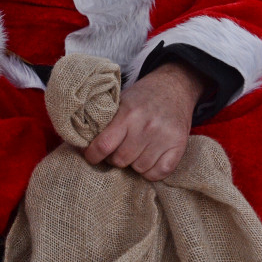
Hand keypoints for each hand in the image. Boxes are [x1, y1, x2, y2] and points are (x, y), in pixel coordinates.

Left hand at [84, 62, 204, 180]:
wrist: (174, 86)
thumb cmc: (142, 96)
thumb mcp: (121, 101)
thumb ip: (107, 122)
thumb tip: (82, 144)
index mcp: (128, 113)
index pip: (104, 145)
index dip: (92, 155)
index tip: (90, 156)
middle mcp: (146, 126)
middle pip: (121, 160)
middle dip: (114, 158)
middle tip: (117, 149)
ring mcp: (164, 138)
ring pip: (139, 169)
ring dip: (134, 164)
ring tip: (135, 149)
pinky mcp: (179, 147)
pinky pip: (157, 174)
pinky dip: (150, 171)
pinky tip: (148, 157)